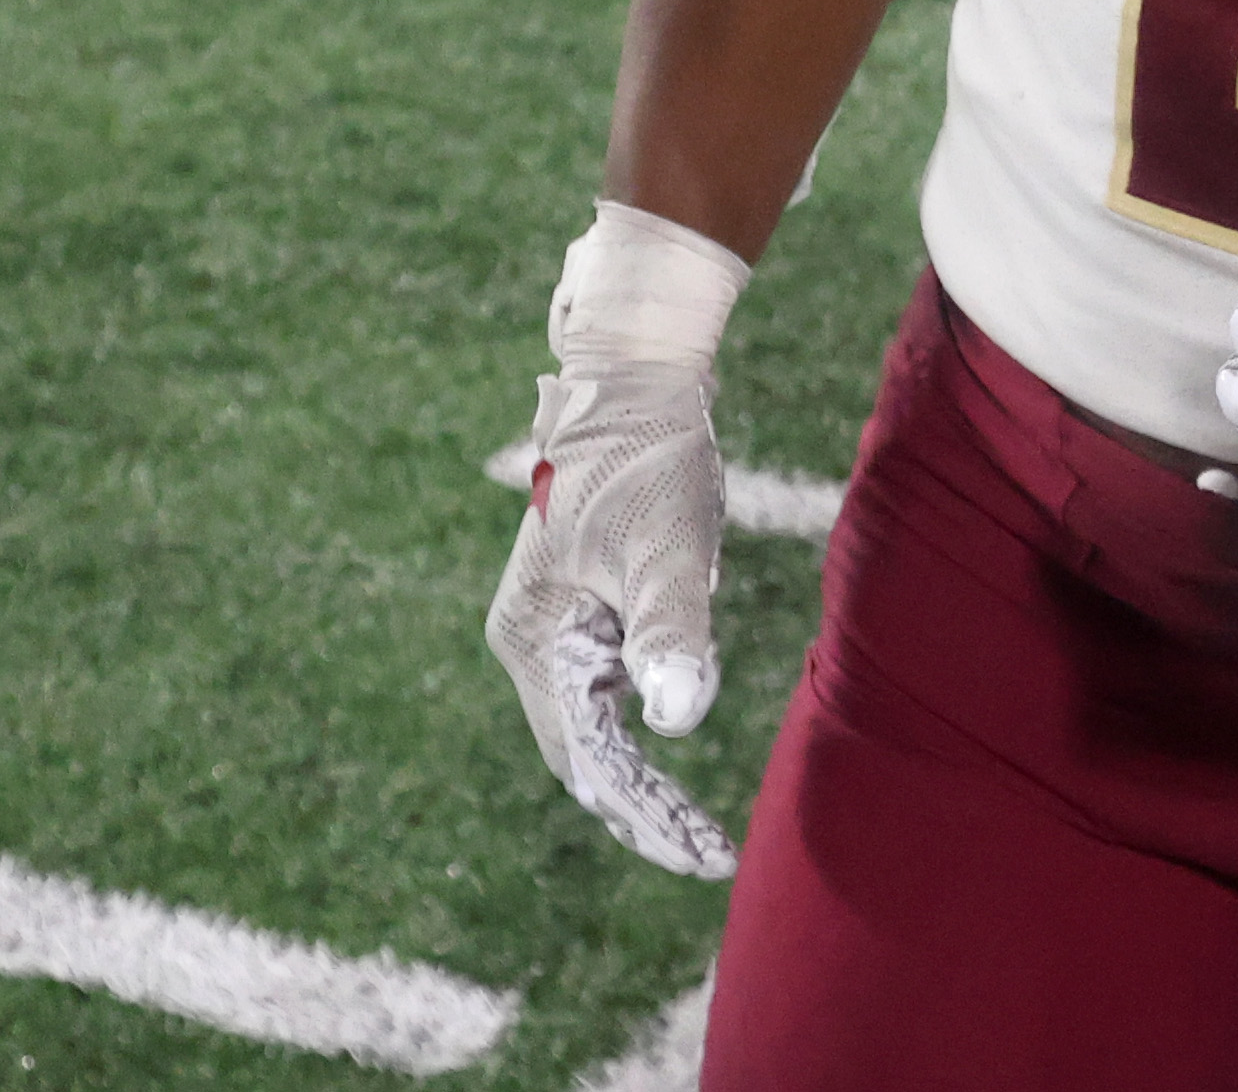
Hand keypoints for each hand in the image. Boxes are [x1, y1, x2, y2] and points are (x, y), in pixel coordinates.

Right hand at [485, 352, 740, 876]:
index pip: (586, 758)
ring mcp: (553, 625)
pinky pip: (606, 687)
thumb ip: (673, 631)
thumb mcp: (669, 549)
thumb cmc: (651, 460)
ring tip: (695, 827)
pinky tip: (677, 740)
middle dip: (642, 810)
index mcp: (535, 639)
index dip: (641, 813)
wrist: (637, 381)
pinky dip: (641, 726)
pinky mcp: (581, 606)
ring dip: (641, 777)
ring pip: (594, 725)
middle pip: (585, 753)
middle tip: (706, 856)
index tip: (697, 854)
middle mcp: (532, 641)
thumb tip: (679, 719)